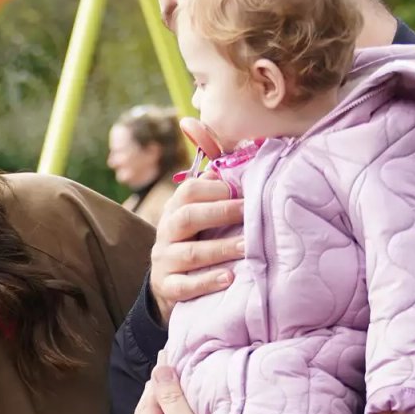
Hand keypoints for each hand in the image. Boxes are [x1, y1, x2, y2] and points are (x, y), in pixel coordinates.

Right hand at [149, 118, 244, 323]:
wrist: (170, 285)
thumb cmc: (198, 239)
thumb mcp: (202, 209)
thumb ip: (211, 178)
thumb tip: (201, 126)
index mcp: (177, 208)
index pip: (190, 191)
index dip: (215, 189)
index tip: (244, 191)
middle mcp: (167, 231)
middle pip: (187, 217)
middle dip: (220, 213)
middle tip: (249, 213)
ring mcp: (165, 260)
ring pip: (189, 254)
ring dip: (220, 249)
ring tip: (247, 247)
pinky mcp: (168, 287)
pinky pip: (184, 286)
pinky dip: (207, 282)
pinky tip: (229, 279)